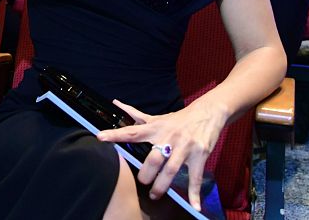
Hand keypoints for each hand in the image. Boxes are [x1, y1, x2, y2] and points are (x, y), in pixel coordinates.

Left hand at [96, 99, 226, 211]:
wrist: (207, 114)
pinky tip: (194, 205)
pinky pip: (195, 177)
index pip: (132, 131)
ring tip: (155, 195)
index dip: (116, 134)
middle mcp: (169, 137)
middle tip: (142, 182)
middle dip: (146, 174)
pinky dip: (194, 193)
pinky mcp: (199, 155)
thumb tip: (116, 103)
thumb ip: (135, 114)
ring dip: (162, 185)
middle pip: (153, 159)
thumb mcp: (157, 118)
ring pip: (171, 170)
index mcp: (155, 128)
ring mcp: (184, 147)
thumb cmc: (178, 119)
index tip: (100, 137)